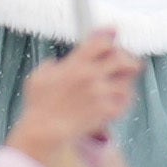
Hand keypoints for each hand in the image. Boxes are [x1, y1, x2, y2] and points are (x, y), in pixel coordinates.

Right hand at [16, 30, 143, 166]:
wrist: (46, 132)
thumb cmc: (39, 107)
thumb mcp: (38, 78)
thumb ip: (51, 66)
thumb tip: (56, 63)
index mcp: (75, 64)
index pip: (102, 41)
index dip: (110, 36)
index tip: (114, 33)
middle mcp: (91, 76)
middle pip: (122, 58)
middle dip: (127, 59)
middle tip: (128, 63)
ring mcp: (100, 93)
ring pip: (127, 81)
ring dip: (125, 83)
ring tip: (120, 86)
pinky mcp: (106, 110)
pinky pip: (125, 101)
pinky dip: (123, 101)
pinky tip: (116, 102)